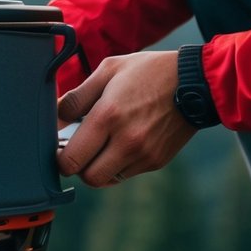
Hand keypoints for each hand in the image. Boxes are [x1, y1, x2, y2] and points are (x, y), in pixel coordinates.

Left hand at [56, 50, 195, 186]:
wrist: (196, 82)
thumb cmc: (148, 72)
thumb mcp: (108, 70)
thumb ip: (76, 97)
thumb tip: (54, 119)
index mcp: (108, 115)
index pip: (71, 159)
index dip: (60, 158)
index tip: (60, 148)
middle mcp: (125, 140)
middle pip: (87, 177)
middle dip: (78, 167)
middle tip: (78, 150)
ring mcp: (143, 154)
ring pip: (106, 179)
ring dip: (97, 167)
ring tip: (100, 146)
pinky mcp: (156, 161)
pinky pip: (125, 174)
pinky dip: (117, 165)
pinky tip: (120, 144)